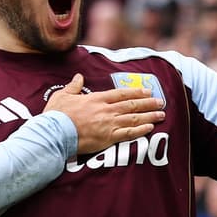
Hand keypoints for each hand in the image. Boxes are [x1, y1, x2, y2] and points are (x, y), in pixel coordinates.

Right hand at [44, 73, 164, 156]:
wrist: (55, 134)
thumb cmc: (56, 115)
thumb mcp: (62, 95)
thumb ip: (73, 86)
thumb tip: (79, 77)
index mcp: (97, 99)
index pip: (121, 93)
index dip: (136, 92)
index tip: (147, 91)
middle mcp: (106, 110)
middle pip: (132, 105)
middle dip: (148, 103)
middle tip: (161, 102)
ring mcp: (109, 124)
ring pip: (134, 118)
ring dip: (149, 116)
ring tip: (161, 115)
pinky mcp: (108, 139)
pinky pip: (129, 134)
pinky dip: (141, 130)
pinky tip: (150, 128)